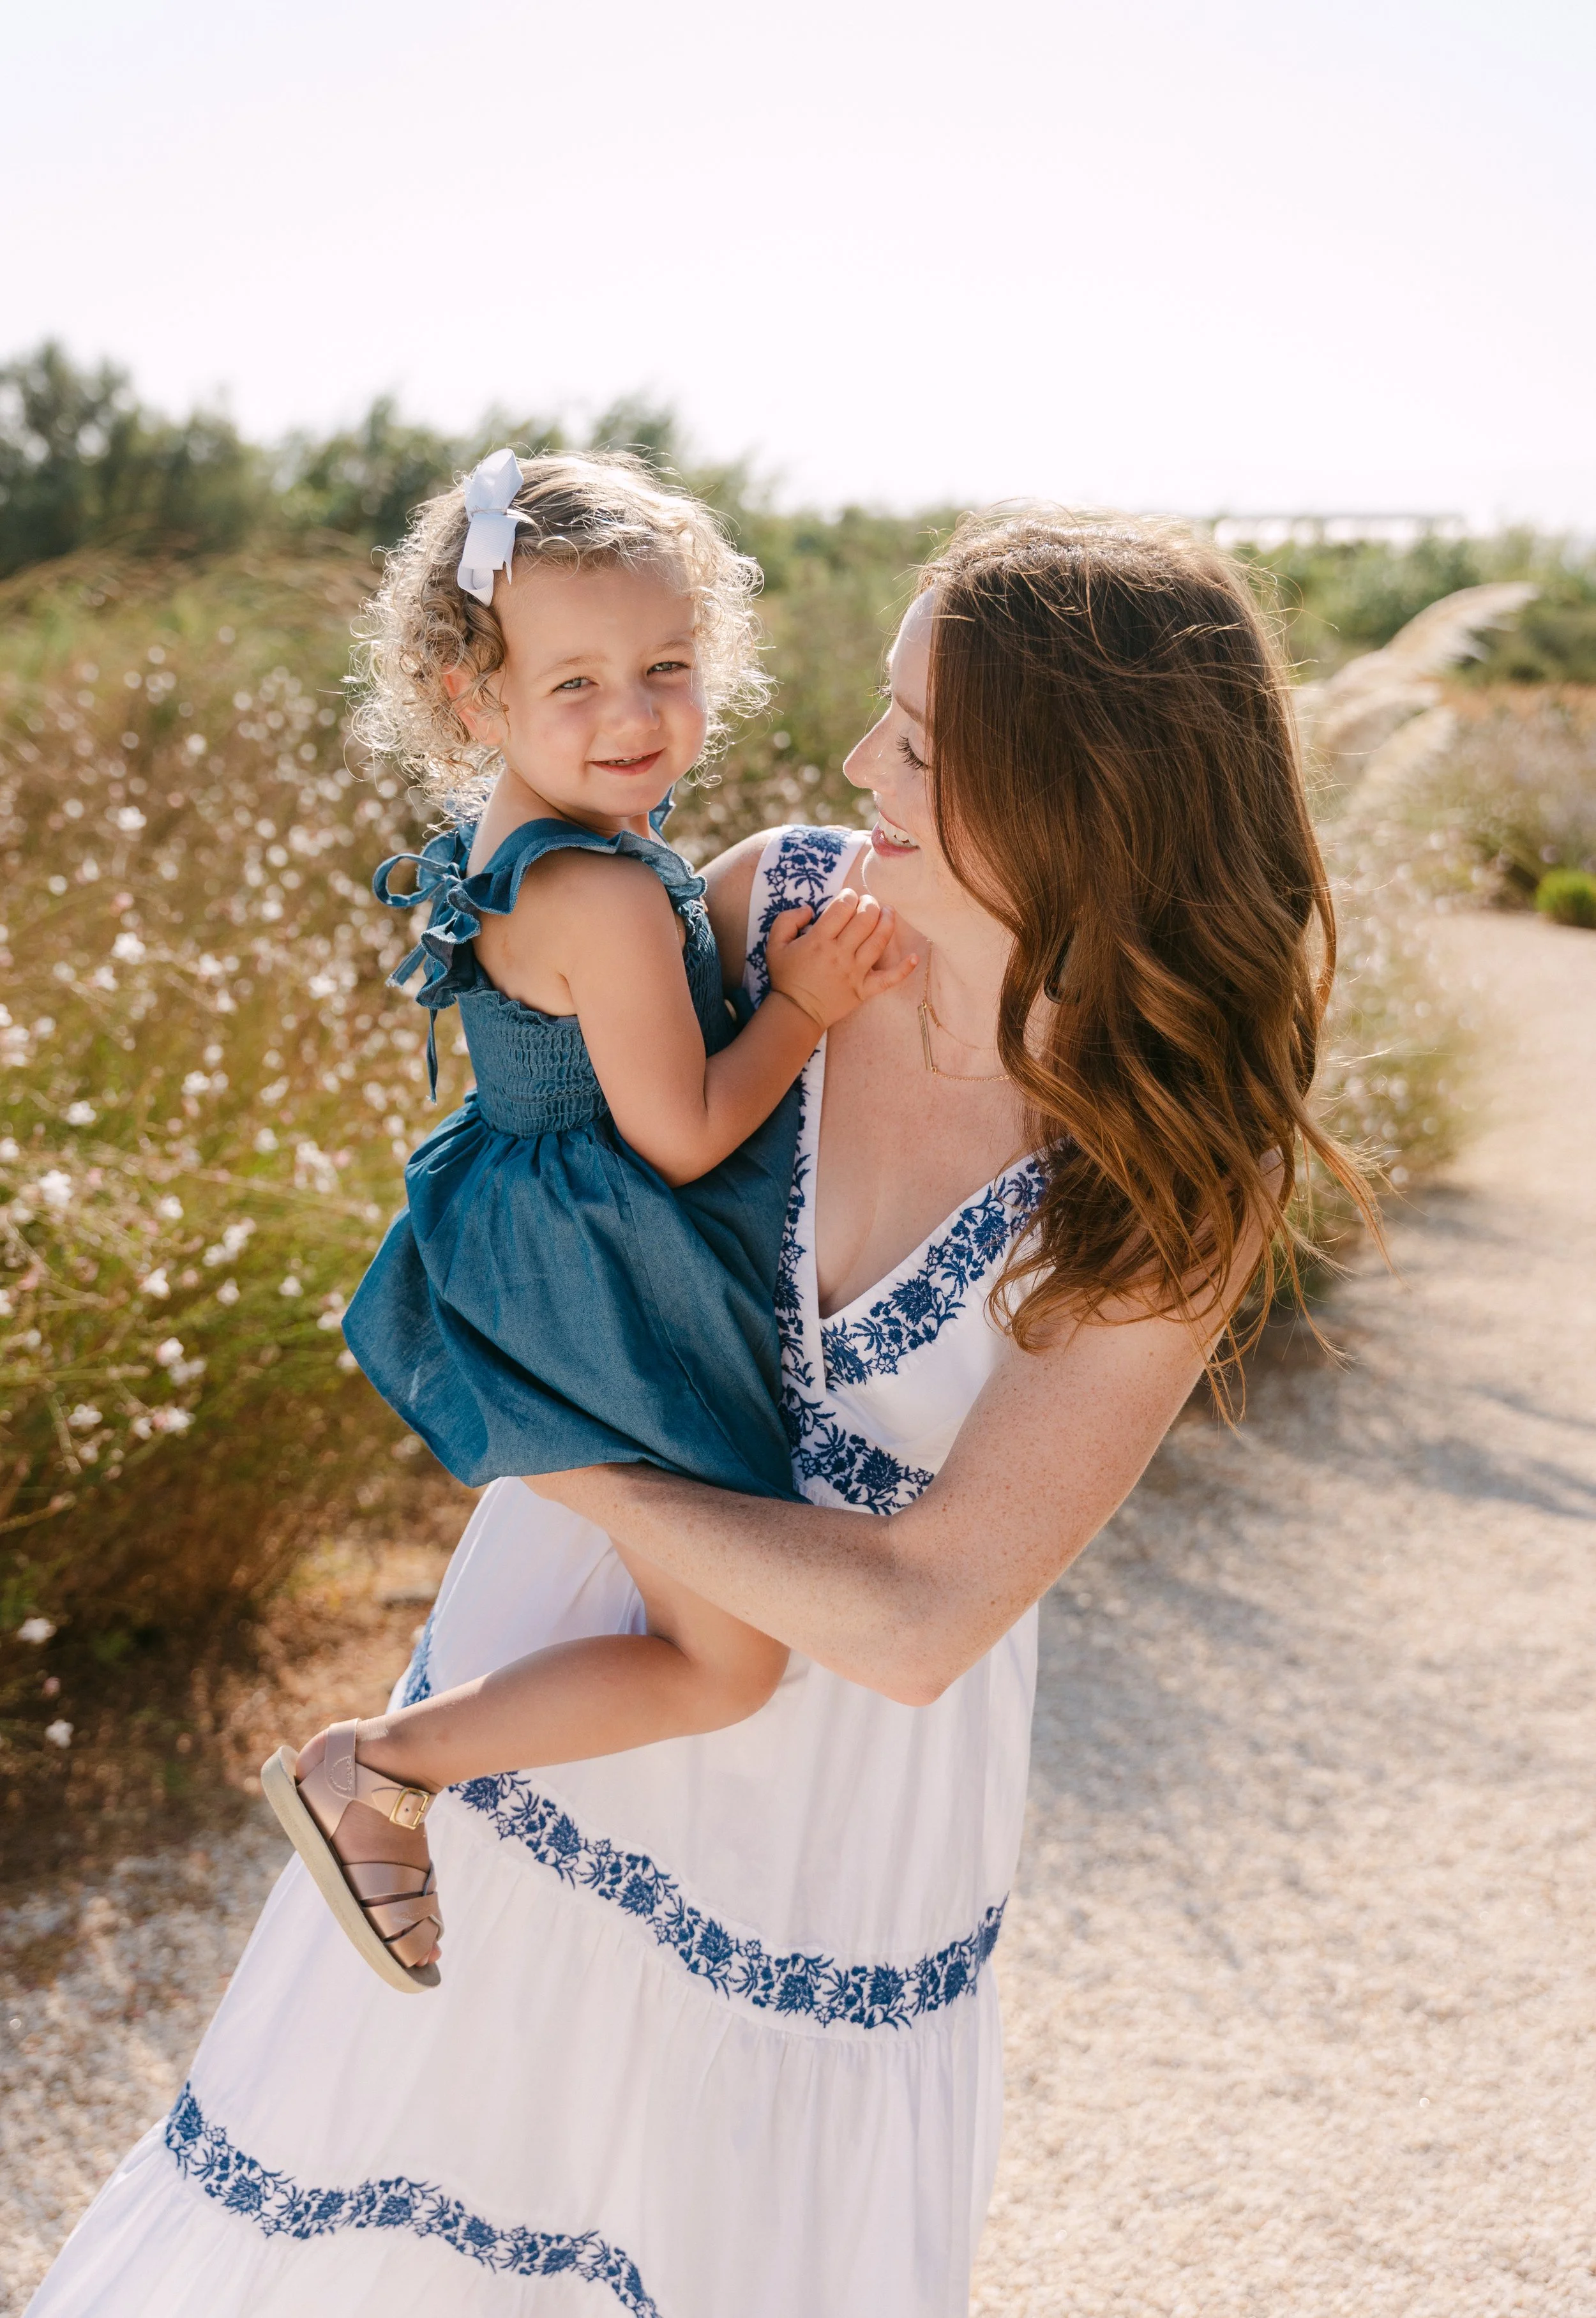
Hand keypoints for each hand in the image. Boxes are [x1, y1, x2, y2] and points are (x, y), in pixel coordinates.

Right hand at [764, 891, 917, 1031]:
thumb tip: (809, 909)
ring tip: (888, 912)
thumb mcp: (775, 944)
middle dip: (870, 904)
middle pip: (865, 920)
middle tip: (869, 902)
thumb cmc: (787, 976)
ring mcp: (855, 972)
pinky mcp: (864, 989)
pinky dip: (904, 969)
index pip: (842, 908)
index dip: (849, 896)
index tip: (848, 896)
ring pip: (879, 941)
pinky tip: (914, 957)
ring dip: (887, 922)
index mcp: (818, 940)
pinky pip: (889, 979)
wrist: (796, 1011)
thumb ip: (787, 919)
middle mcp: (840, 954)